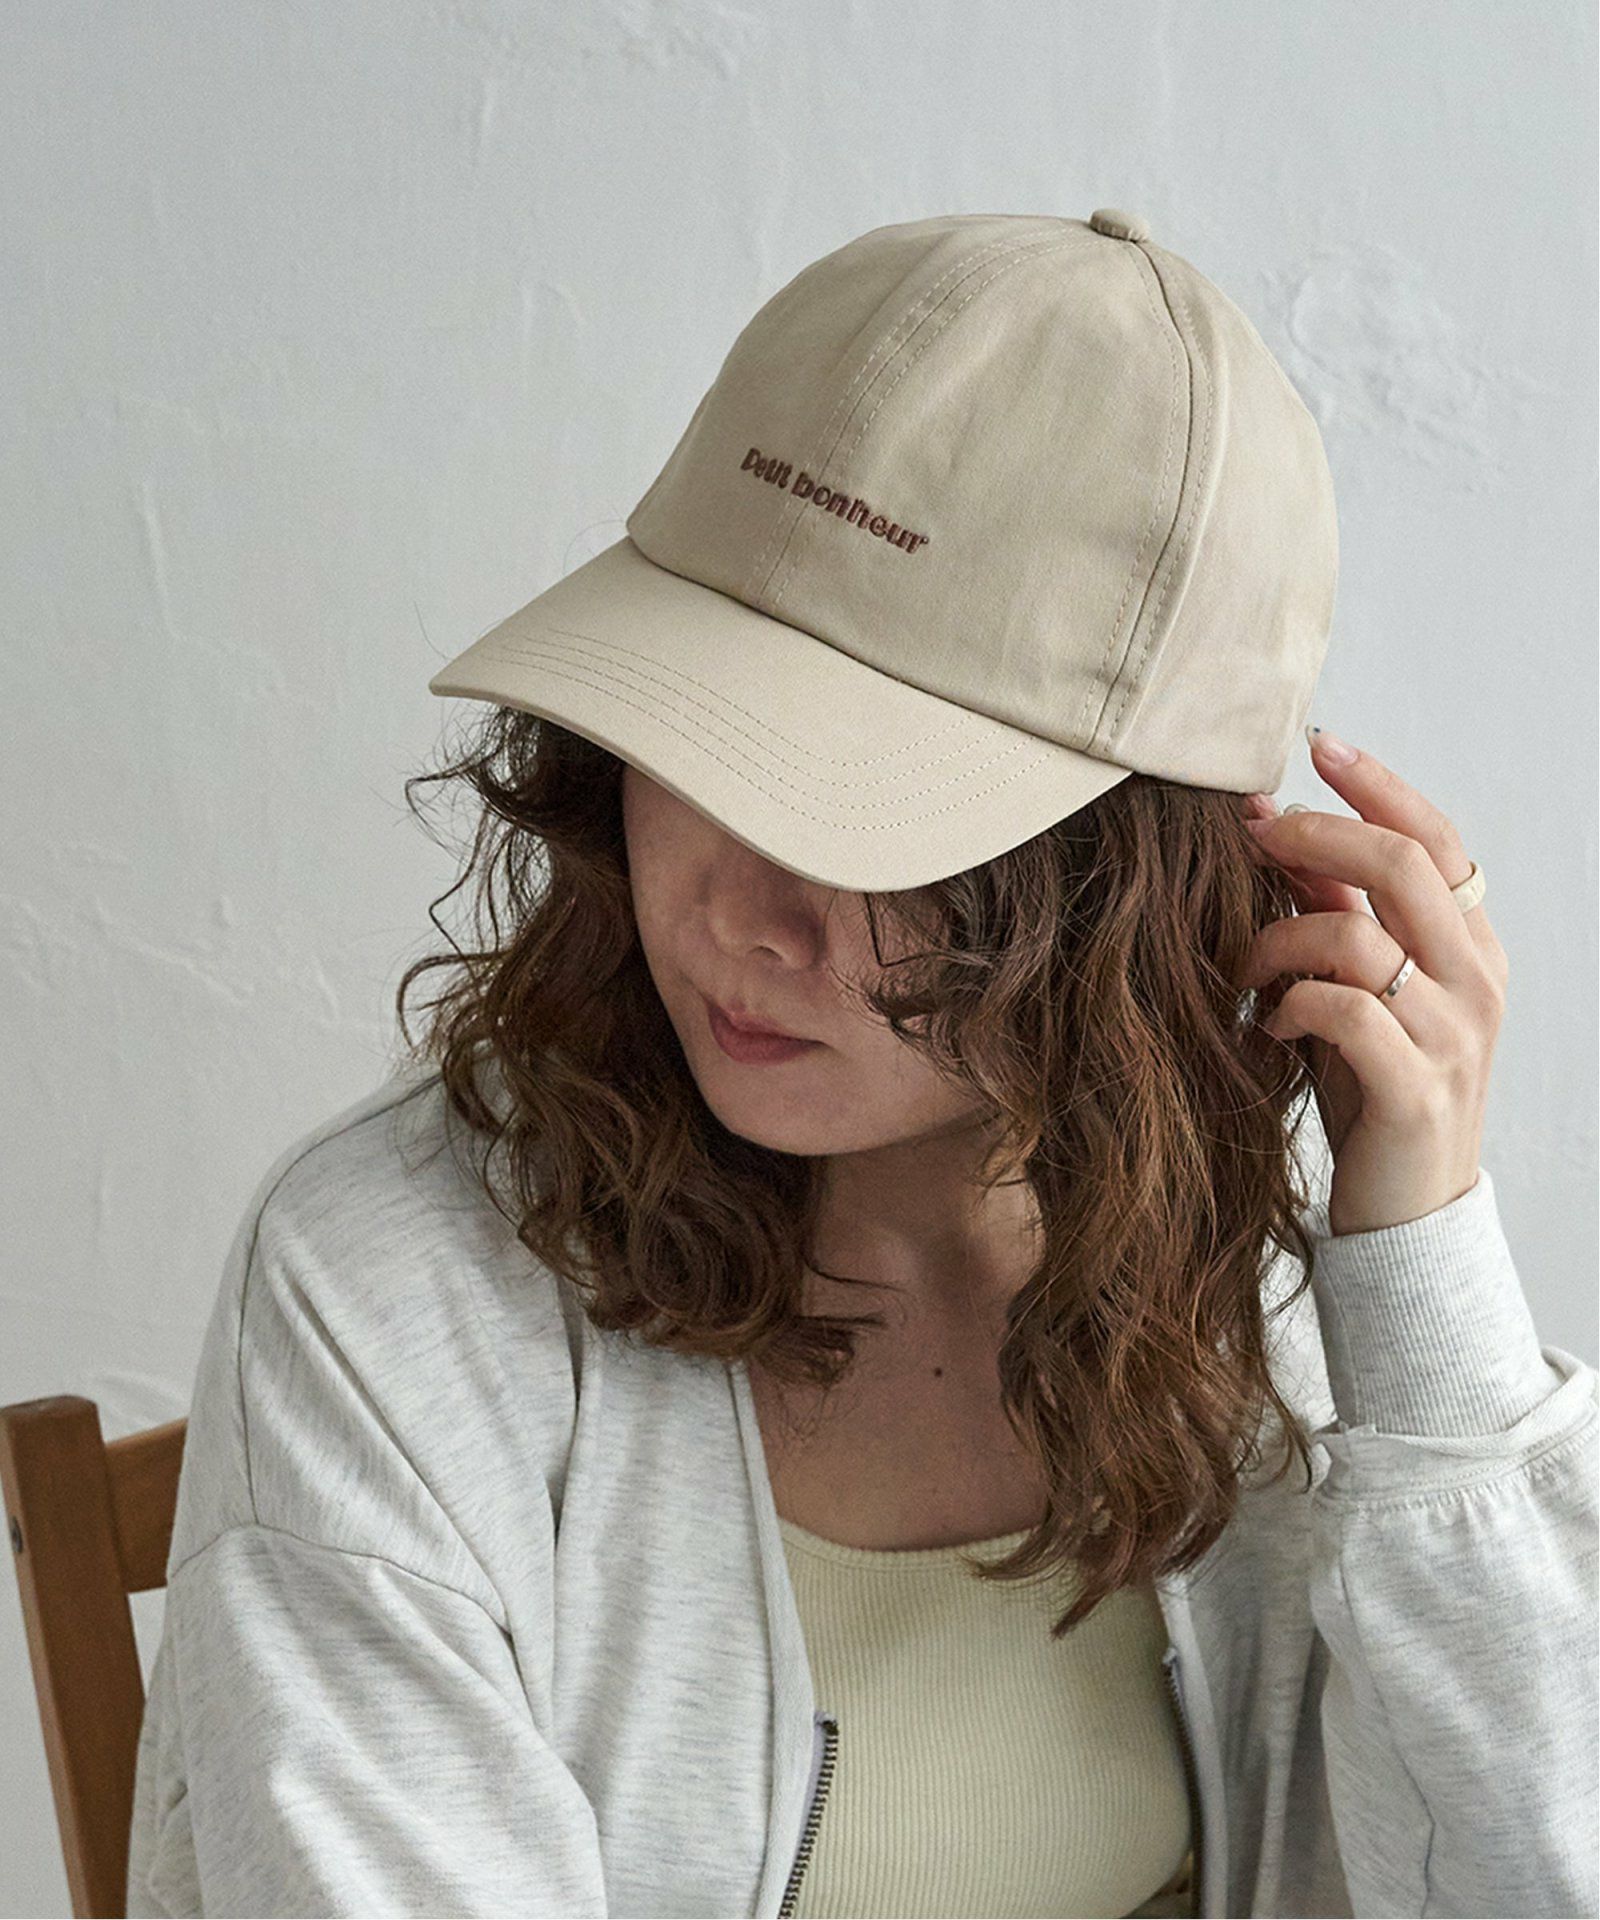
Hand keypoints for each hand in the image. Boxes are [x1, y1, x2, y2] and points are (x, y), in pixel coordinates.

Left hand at [1238, 727, 1507, 1235]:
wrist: (1407, 1211)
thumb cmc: (1370, 1088)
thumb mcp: (1355, 989)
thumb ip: (1330, 911)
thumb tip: (1268, 819)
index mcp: (1472, 947)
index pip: (1436, 838)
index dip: (1379, 785)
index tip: (1317, 744)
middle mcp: (1477, 981)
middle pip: (1403, 863)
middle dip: (1315, 833)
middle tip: (1252, 835)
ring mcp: (1455, 1035)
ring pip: (1357, 936)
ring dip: (1278, 940)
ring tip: (1244, 971)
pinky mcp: (1416, 1089)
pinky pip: (1342, 1011)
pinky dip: (1288, 1007)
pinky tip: (1267, 1027)